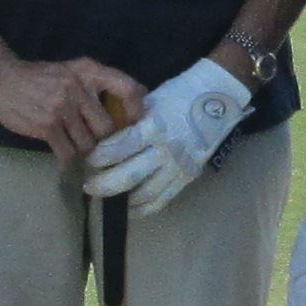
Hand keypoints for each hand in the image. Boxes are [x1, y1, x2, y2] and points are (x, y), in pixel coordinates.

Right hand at [0, 52, 145, 163]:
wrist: (0, 78)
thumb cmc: (38, 77)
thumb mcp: (70, 70)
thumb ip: (96, 83)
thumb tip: (131, 102)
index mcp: (88, 71)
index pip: (126, 88)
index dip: (136, 109)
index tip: (134, 123)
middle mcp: (79, 88)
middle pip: (107, 127)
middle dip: (101, 138)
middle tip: (95, 141)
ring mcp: (62, 108)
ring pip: (88, 144)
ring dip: (82, 149)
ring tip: (73, 144)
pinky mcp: (47, 126)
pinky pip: (67, 153)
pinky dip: (67, 159)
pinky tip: (63, 155)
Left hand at [87, 57, 252, 214]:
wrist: (216, 101)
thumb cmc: (177, 96)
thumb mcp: (149, 102)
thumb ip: (130, 122)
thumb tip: (105, 139)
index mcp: (154, 127)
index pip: (121, 147)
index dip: (101, 156)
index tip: (90, 159)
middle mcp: (166, 150)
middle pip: (129, 176)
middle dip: (104, 184)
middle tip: (89, 186)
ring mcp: (178, 167)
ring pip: (144, 194)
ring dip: (121, 198)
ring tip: (107, 196)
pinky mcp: (187, 178)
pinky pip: (163, 200)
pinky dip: (144, 208)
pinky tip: (130, 208)